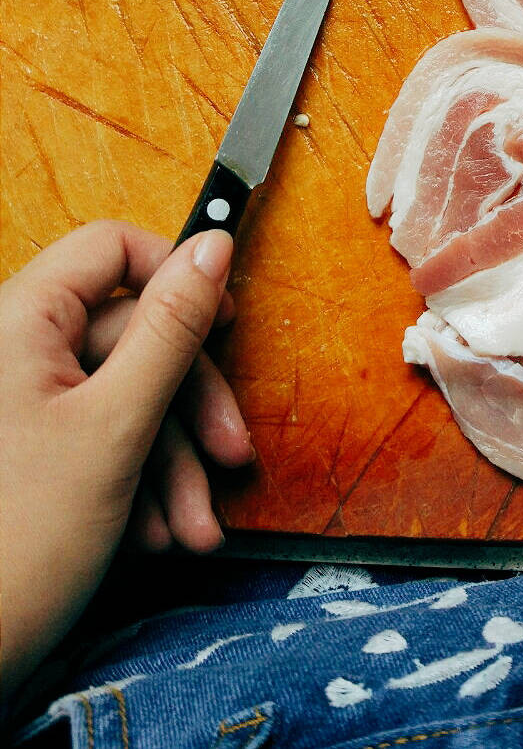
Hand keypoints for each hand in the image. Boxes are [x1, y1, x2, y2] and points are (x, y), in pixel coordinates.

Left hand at [0, 222, 253, 696]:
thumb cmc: (18, 547)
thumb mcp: (117, 427)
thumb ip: (170, 328)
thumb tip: (211, 248)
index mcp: (18, 322)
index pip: (110, 250)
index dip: (175, 275)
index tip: (224, 321)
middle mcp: (15, 352)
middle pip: (132, 334)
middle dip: (189, 408)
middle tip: (229, 457)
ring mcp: (24, 403)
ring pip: (127, 395)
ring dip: (173, 462)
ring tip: (191, 529)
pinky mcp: (34, 448)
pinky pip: (105, 436)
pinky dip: (142, 482)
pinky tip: (156, 535)